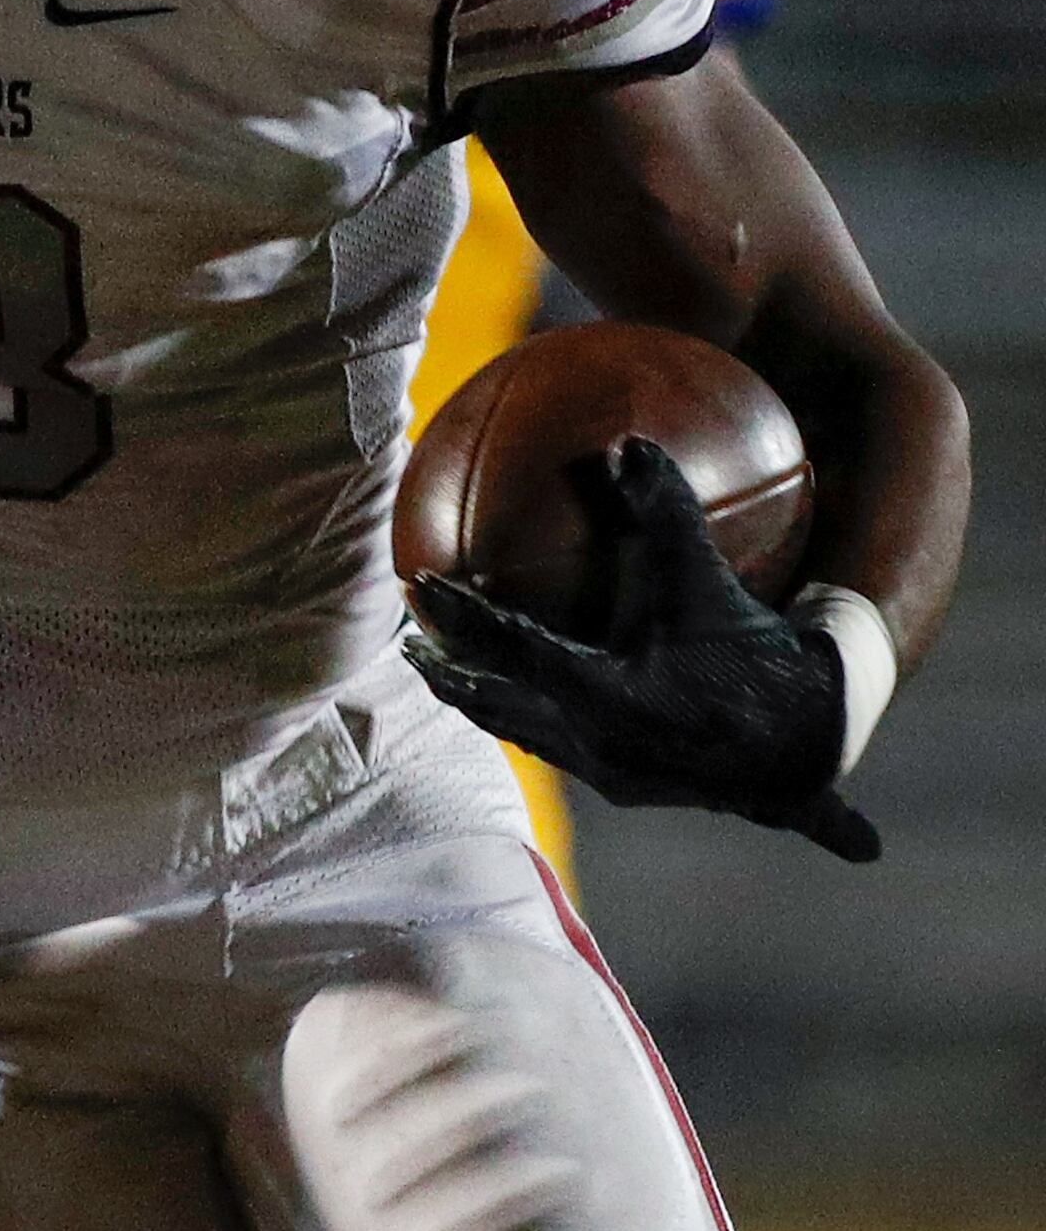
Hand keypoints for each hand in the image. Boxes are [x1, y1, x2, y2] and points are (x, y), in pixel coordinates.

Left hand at [405, 436, 878, 861]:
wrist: (822, 746)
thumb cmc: (766, 660)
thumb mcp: (712, 582)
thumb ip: (669, 514)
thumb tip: (631, 444)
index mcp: (607, 699)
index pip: (509, 651)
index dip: (461, 618)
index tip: (419, 586)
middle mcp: (597, 746)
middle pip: (497, 708)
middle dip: (449, 675)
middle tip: (409, 642)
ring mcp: (612, 774)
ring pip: (528, 736)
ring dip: (487, 702)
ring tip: (451, 672)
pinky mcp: (632, 785)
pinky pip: (566, 750)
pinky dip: (537, 720)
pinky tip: (536, 701)